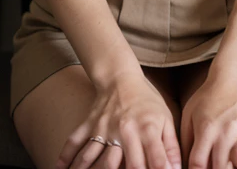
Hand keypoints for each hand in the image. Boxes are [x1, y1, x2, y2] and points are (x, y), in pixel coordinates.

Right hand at [55, 72, 181, 168]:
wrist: (120, 76)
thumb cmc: (146, 101)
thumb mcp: (165, 118)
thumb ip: (170, 147)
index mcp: (147, 129)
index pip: (154, 161)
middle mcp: (124, 131)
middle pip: (125, 165)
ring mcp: (103, 128)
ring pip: (93, 157)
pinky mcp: (89, 125)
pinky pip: (74, 142)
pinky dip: (66, 157)